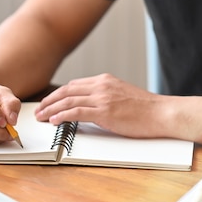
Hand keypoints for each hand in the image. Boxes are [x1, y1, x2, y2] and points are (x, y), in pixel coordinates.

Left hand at [35, 73, 166, 137]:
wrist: (163, 113)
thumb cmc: (145, 109)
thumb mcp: (121, 95)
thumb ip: (103, 96)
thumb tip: (87, 106)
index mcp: (104, 80)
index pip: (73, 85)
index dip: (57, 94)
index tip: (48, 102)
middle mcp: (101, 86)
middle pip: (66, 91)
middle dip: (49, 101)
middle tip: (38, 110)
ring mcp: (102, 98)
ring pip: (68, 101)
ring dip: (51, 109)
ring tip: (41, 117)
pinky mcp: (105, 111)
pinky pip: (77, 112)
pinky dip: (63, 116)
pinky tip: (54, 121)